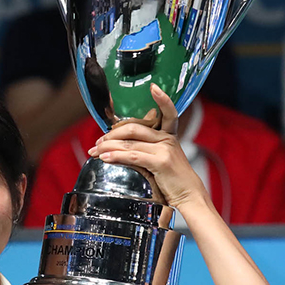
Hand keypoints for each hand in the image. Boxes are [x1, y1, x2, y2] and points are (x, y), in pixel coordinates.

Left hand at [87, 84, 208, 209]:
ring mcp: (165, 149)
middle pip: (134, 128)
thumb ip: (146, 150)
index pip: (169, 112)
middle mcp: (168, 139)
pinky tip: (105, 158)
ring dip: (108, 147)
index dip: (163, 99)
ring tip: (94, 151)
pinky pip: (132, 156)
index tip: (153, 87)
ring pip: (129, 142)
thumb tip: (121, 148)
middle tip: (98, 142)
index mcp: (170, 135)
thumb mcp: (161, 160)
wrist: (189, 196)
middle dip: (111, 134)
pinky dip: (115, 156)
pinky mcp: (161, 162)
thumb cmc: (173, 181)